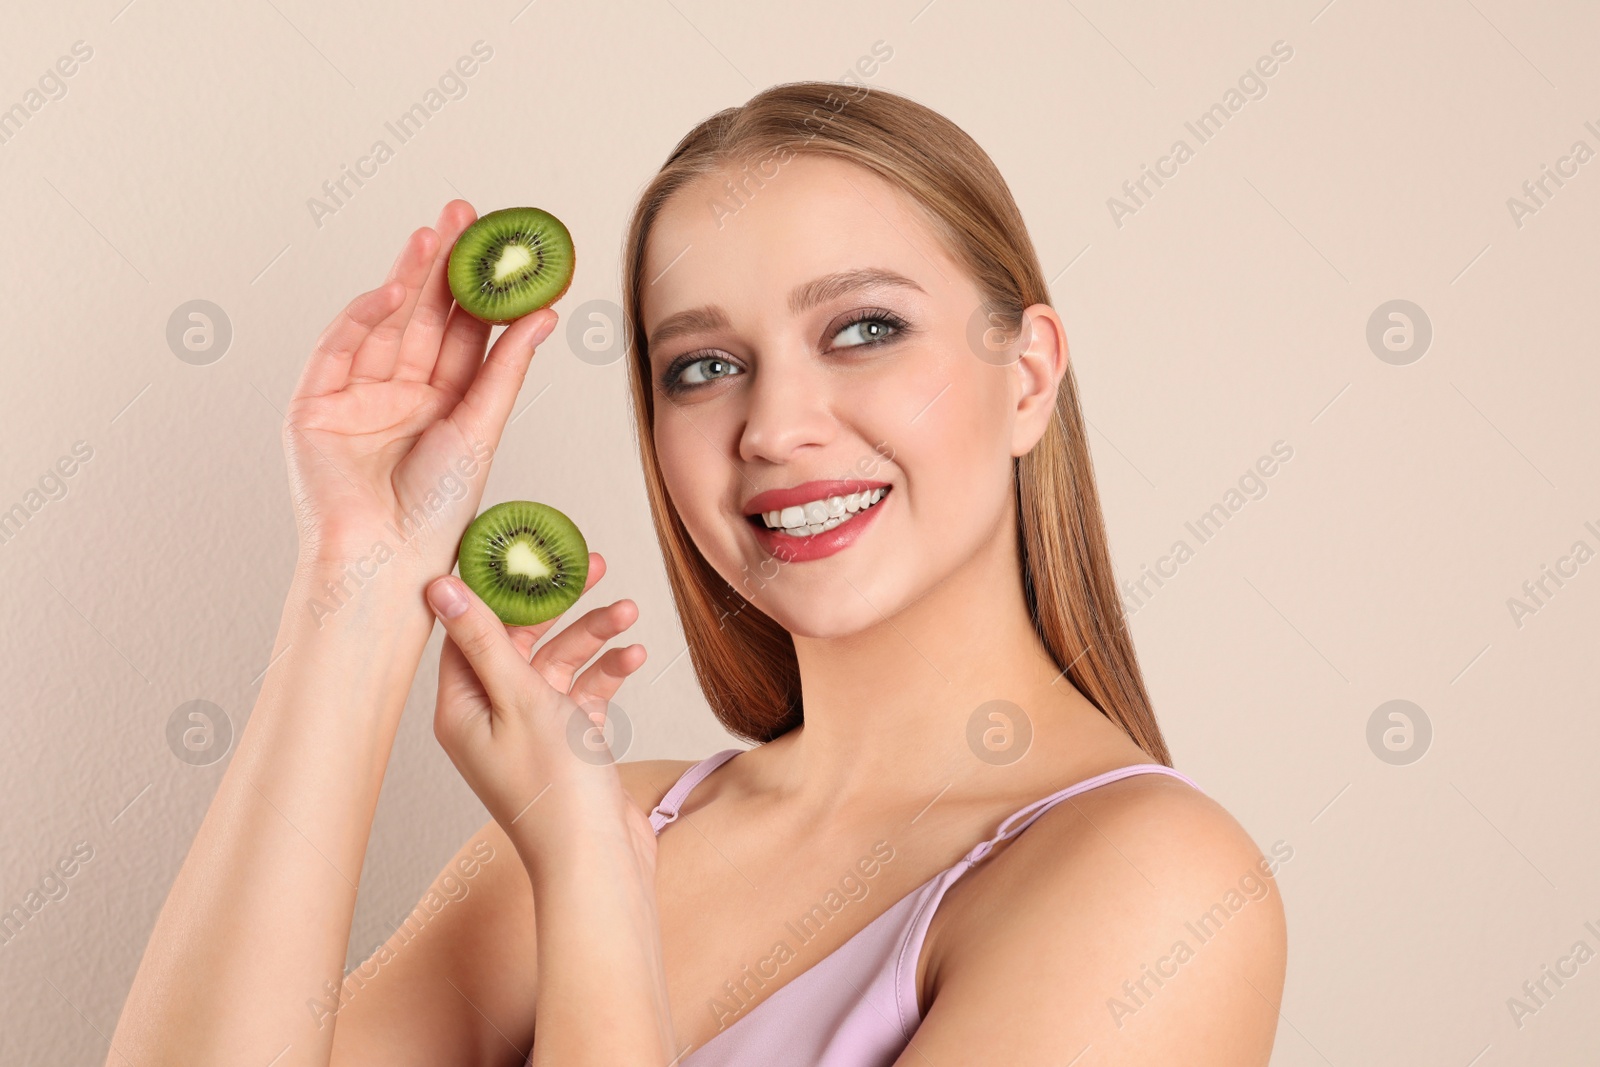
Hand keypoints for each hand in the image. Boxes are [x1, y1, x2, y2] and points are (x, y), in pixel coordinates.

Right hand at [282, 200, 559, 573]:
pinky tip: (393, 287)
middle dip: (442, 266)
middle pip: (422, 317)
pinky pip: (337, 349)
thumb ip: (506, 368)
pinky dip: (362, 316)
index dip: (480, 290)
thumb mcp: (482, 428)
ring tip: (435, 235)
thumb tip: (544, 314)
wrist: (387, 558)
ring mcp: (354, 399)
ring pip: (383, 323)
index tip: (501, 246)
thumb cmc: (437, 512)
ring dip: (406, 278)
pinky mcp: (314, 408)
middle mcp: (398, 396)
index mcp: (441, 405)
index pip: (463, 333)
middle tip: (464, 215)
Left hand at [426, 553, 657, 874]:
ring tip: (628, 611)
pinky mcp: (568, 743)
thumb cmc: (555, 791)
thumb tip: (439, 587)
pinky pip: (584, 693)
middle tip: (593, 565)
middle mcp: (490, 717)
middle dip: (559, 605)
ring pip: (559, 663)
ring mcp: (530, 732)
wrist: (598, 860)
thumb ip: (485, 639)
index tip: (526, 552)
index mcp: (461, 708)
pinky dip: (607, 673)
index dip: (499, 587)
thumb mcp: (519, 699)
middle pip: (521, 640)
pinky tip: (634, 657)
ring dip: (593, 636)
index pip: (470, 628)